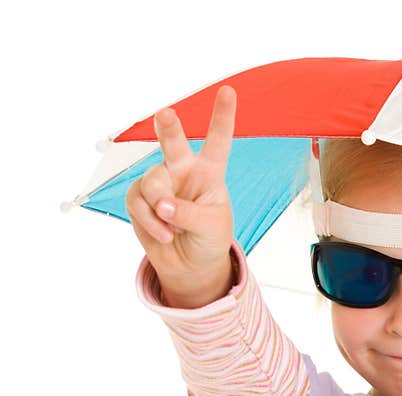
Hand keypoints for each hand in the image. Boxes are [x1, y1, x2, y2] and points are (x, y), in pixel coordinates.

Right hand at [125, 85, 236, 285]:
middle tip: (166, 114)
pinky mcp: (139, 197)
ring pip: (151, 183)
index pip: (217, 141)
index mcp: (209, 172)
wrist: (190, 264)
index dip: (222, 116)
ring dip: (160, 209)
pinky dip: (150, 221)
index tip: (228, 91)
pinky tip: (164, 234)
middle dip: (168, 127)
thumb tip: (160, 204)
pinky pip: (137, 202)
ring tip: (173, 228)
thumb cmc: (209, 238)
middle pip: (173, 143)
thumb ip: (188, 212)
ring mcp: (160, 182)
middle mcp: (183, 170)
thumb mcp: (211, 226)